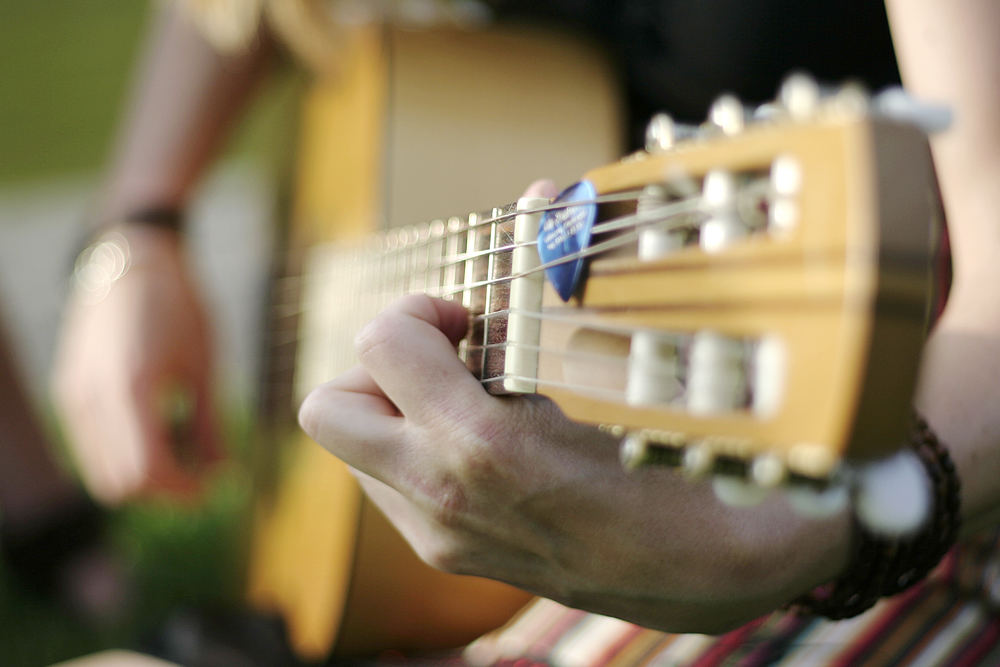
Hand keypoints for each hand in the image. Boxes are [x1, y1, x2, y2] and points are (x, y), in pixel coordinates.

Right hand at [53, 225, 220, 504]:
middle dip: (166, 491)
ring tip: (185, 448)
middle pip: (122, 486)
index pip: (148, 475)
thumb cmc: (180, 307)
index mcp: (132, 389)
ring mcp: (74, 398)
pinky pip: (93, 448)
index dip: (185, 491)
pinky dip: (125, 455)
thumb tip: (226, 474)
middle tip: (205, 473)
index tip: (217, 483)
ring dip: (144, 477)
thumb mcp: (207, 366)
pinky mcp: (69, 393)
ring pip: (102, 473)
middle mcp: (93, 399)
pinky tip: (159, 429)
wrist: (133, 261)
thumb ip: (212, 426)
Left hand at [299, 294, 852, 632]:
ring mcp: (439, 536)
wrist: (712, 573)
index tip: (469, 320)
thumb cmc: (679, 460)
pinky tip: (481, 441)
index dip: (419, 310)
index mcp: (481, 445)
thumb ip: (559, 280)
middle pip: (327, 409)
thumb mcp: (617, 372)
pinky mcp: (449, 556)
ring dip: (395, 408)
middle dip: (376, 367)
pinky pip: (388, 485)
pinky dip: (415, 448)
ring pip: (354, 449)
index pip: (380, 342)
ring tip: (467, 398)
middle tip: (445, 360)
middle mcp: (441, 498)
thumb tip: (540, 193)